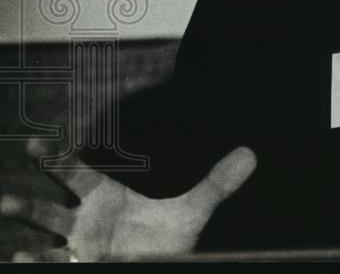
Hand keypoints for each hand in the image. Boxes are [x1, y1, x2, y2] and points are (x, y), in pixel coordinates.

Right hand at [2, 138, 256, 261]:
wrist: (157, 264)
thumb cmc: (165, 243)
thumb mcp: (192, 214)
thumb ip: (217, 184)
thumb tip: (250, 155)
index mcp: (102, 199)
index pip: (73, 173)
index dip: (55, 158)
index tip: (35, 142)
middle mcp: (81, 222)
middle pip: (46, 207)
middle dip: (26, 202)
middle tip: (6, 196)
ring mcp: (74, 248)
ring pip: (40, 238)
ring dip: (21, 234)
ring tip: (5, 215)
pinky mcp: (74, 267)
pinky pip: (47, 265)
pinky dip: (33, 263)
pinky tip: (19, 259)